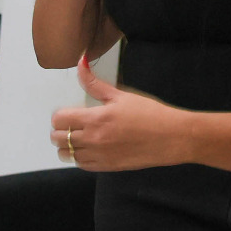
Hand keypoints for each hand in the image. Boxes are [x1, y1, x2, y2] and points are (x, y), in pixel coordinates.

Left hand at [50, 54, 193, 171]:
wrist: (173, 137)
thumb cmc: (150, 113)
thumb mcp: (122, 95)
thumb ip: (95, 83)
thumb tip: (80, 63)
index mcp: (95, 118)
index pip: (59, 119)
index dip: (60, 115)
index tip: (69, 113)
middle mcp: (93, 139)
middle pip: (57, 138)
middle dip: (60, 130)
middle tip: (72, 125)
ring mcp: (99, 155)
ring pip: (66, 154)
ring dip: (67, 145)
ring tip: (79, 138)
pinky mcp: (106, 167)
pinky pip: (81, 165)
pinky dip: (79, 157)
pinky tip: (89, 148)